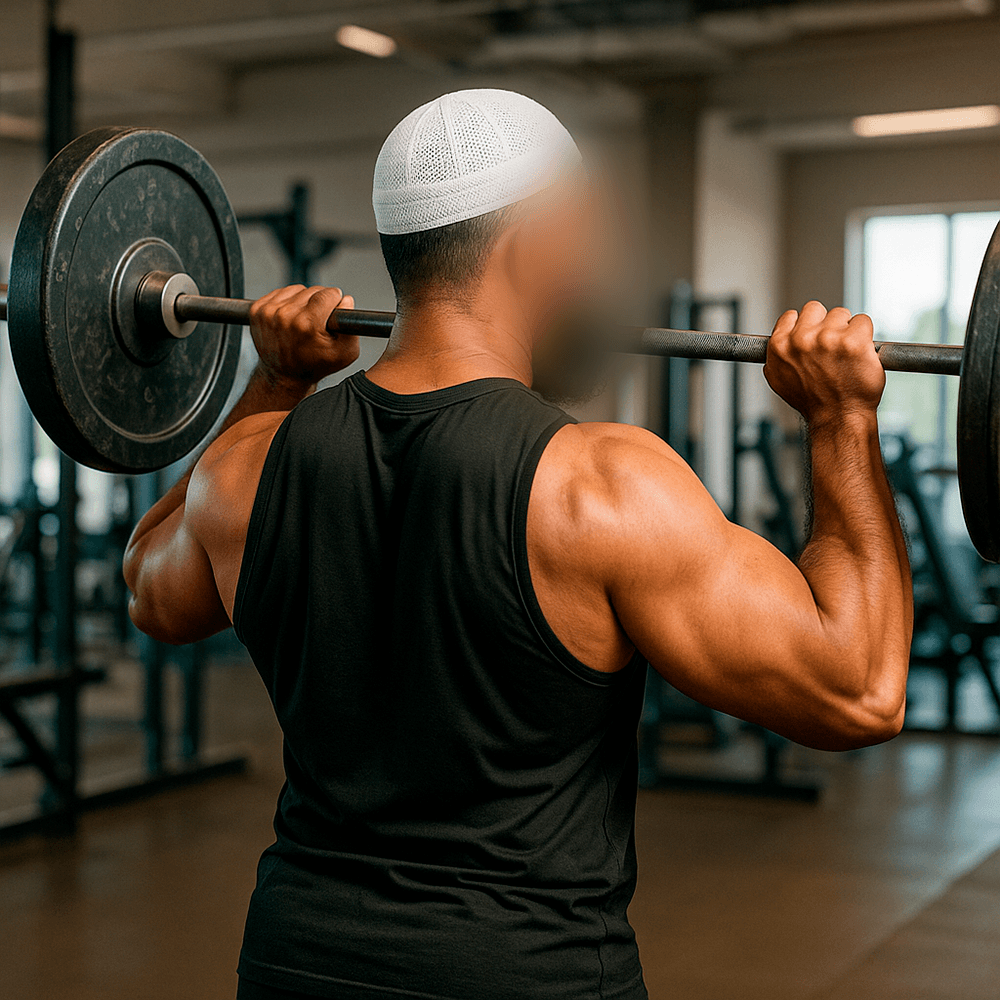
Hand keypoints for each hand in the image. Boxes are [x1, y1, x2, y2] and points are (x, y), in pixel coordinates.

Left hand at [249, 285, 360, 386]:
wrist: (283, 375)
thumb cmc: (314, 365)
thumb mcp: (345, 354)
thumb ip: (352, 327)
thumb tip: (346, 300)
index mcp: (306, 324)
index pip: (327, 293)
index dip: (335, 300)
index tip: (333, 310)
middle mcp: (285, 315)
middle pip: (313, 290)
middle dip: (320, 301)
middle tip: (318, 320)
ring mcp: (268, 312)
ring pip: (297, 289)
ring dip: (304, 300)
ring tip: (304, 319)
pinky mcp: (257, 309)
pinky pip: (281, 292)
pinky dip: (288, 301)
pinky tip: (291, 318)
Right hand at [763, 301, 884, 425]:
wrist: (838, 417)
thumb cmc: (814, 402)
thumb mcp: (779, 380)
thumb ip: (777, 356)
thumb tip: (778, 342)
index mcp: (780, 346)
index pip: (791, 316)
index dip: (804, 326)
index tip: (812, 337)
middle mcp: (801, 340)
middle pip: (815, 309)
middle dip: (824, 323)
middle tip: (832, 344)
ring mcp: (828, 338)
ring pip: (841, 314)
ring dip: (846, 329)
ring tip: (846, 352)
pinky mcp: (854, 340)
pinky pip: (863, 320)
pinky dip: (865, 335)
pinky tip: (860, 353)